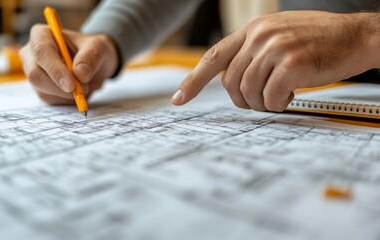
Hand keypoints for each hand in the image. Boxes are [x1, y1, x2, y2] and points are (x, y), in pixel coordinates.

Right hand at [20, 24, 118, 104]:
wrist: (94, 64)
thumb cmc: (92, 51)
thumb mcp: (98, 48)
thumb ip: (90, 58)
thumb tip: (80, 74)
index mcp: (41, 35)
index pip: (41, 51)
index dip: (55, 69)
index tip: (71, 84)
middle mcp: (32, 53)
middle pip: (35, 74)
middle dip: (60, 86)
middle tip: (83, 89)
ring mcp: (33, 72)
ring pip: (42, 90)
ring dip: (66, 94)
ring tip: (85, 86)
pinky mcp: (40, 88)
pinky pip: (49, 99)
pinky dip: (66, 99)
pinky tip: (77, 91)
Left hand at [172, 11, 376, 111]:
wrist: (354, 36)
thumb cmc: (317, 40)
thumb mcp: (277, 36)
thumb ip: (251, 53)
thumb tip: (231, 79)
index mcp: (252, 30)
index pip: (213, 57)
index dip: (194, 80)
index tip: (180, 98)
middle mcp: (259, 36)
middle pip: (229, 82)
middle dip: (242, 99)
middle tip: (259, 101)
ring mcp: (274, 48)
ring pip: (248, 92)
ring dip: (261, 103)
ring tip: (278, 97)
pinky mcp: (290, 63)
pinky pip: (269, 97)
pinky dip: (277, 104)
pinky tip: (289, 96)